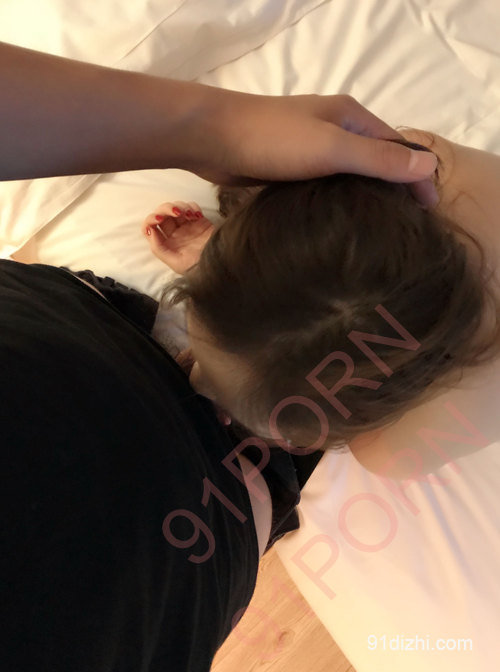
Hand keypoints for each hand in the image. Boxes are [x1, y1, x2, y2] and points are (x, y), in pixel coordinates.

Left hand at [141, 201, 213, 274]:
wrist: (223, 263)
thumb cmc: (199, 267)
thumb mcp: (176, 263)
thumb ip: (159, 249)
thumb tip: (150, 230)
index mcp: (166, 245)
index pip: (150, 227)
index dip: (151, 220)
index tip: (160, 219)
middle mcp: (174, 234)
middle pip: (162, 214)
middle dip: (166, 209)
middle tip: (177, 212)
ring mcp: (187, 226)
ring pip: (175, 207)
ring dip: (180, 206)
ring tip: (190, 214)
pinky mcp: (200, 221)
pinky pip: (191, 207)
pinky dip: (192, 206)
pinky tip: (197, 215)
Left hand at [186, 89, 439, 207]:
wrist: (211, 138)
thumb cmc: (273, 139)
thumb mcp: (332, 148)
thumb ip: (379, 158)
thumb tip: (430, 165)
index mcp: (351, 118)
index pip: (398, 147)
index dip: (416, 178)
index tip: (429, 213)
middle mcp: (334, 130)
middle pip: (375, 162)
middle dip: (392, 191)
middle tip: (405, 231)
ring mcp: (310, 150)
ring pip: (348, 178)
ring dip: (364, 200)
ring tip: (377, 236)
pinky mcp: (289, 169)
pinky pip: (323, 188)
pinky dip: (336, 204)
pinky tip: (340, 228)